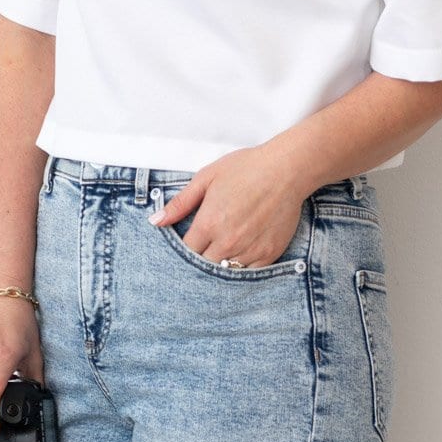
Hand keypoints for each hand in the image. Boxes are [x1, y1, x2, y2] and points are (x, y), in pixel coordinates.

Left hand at [150, 146, 304, 267]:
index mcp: (209, 223)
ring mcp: (250, 249)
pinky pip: (249, 273)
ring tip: (224, 248)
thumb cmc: (246, 168)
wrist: (286, 170)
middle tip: (205, 247)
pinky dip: (243, 266)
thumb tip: (155, 222)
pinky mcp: (269, 253)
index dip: (184, 249)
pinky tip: (241, 252)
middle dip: (200, 259)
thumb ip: (180, 203)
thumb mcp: (207, 178)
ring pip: (226, 271)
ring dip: (221, 264)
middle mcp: (228, 241)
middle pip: (204, 266)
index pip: (186, 251)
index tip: (188, 243)